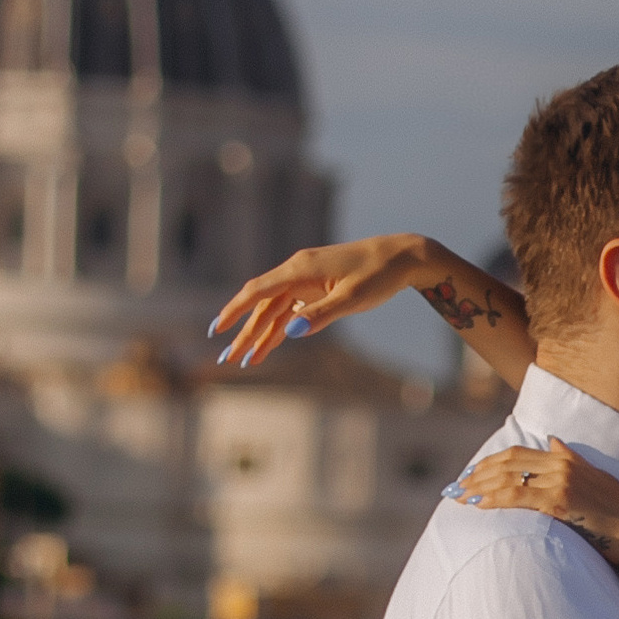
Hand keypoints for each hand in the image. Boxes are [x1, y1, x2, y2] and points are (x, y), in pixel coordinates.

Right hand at [210, 234, 434, 372]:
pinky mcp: (317, 287)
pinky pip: (291, 309)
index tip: (217, 330)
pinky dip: (280, 328)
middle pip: (262, 306)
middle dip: (245, 334)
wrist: (401, 256)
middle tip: (228, 360)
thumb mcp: (352, 299)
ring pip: (275, 310)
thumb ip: (320, 316)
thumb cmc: (378, 275)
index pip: (257, 292)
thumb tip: (289, 332)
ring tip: (246, 362)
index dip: (235, 311)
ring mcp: (306, 280)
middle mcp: (297, 272)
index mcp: (300, 270)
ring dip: (260, 335)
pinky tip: (269, 345)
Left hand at [452, 439, 618, 573]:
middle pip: (508, 463)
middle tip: (457, 486)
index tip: (472, 473)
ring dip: (479, 487)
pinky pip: (517, 497)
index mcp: (565, 458)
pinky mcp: (559, 501)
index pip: (518, 454)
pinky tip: (478, 505)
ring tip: (460, 497)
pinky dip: (493, 499)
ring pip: (508, 478)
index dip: (491, 462)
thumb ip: (571, 458)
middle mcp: (561, 464)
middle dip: (478, 474)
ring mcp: (560, 481)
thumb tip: (553, 440)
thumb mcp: (596, 476)